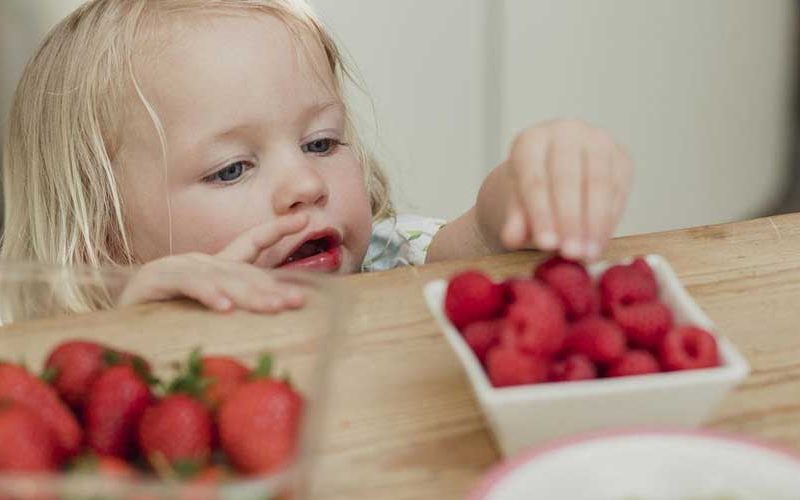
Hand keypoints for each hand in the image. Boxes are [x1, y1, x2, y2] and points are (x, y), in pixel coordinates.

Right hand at [117, 214, 309, 312]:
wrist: (118, 323)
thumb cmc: (167, 317)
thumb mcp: (211, 307)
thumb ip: (239, 302)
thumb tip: (280, 306)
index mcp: (217, 266)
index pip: (252, 242)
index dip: (277, 229)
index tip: (304, 219)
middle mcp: (201, 262)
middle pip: (244, 273)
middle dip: (273, 287)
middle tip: (298, 301)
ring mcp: (179, 267)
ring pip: (221, 279)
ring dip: (249, 294)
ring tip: (273, 308)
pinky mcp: (156, 280)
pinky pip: (188, 286)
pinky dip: (208, 295)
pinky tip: (225, 308)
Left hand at [500, 119, 632, 260]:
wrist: (554, 181)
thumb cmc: (529, 197)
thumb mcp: (516, 208)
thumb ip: (514, 221)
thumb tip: (512, 238)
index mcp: (530, 141)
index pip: (535, 179)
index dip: (541, 214)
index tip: (546, 244)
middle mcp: (564, 132)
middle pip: (568, 178)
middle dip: (570, 220)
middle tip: (570, 253)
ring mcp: (596, 140)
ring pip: (599, 183)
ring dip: (595, 223)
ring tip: (587, 255)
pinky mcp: (620, 156)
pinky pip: (619, 189)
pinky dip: (610, 219)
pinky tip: (601, 243)